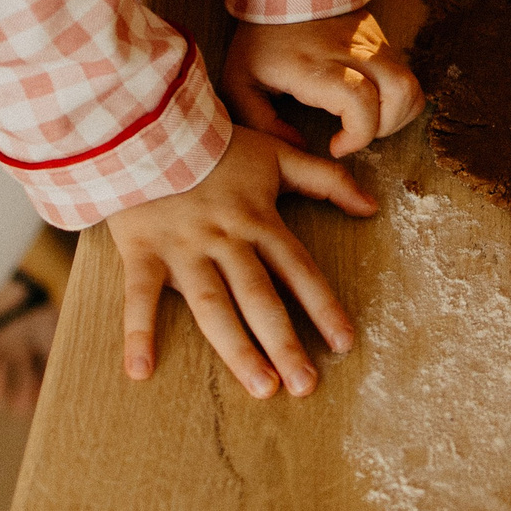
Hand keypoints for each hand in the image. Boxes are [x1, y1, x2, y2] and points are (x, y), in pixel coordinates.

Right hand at [105, 125, 377, 397]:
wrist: (147, 123)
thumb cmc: (215, 144)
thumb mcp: (276, 154)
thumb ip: (325, 179)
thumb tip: (372, 205)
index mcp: (259, 220)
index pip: (299, 270)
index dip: (323, 306)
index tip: (344, 343)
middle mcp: (226, 240)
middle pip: (260, 298)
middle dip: (286, 343)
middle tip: (306, 386)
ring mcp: (184, 248)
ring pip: (213, 305)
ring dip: (237, 348)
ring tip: (261, 387)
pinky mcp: (143, 251)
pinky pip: (139, 296)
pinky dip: (137, 332)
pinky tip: (140, 371)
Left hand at [221, 10, 423, 158]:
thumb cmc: (259, 39)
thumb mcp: (240, 83)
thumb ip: (262, 123)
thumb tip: (299, 145)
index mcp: (314, 65)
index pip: (359, 101)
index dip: (359, 134)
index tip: (336, 145)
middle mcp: (351, 51)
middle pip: (400, 91)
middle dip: (387, 127)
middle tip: (358, 134)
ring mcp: (371, 42)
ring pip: (410, 84)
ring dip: (398, 113)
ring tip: (368, 121)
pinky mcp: (380, 38)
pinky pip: (405, 73)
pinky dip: (397, 98)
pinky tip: (370, 103)